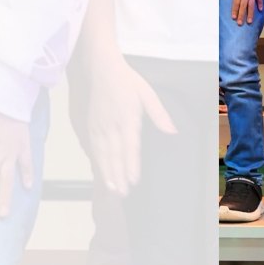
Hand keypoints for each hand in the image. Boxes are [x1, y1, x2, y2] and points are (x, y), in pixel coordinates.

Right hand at [69, 55, 176, 195]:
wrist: (102, 70)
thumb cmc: (128, 82)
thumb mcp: (148, 94)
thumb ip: (159, 115)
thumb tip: (172, 131)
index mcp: (127, 118)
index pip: (130, 147)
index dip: (131, 165)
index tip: (134, 180)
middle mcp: (111, 125)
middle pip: (114, 156)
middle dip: (118, 176)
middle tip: (123, 194)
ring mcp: (99, 127)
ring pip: (102, 155)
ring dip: (107, 174)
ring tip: (112, 190)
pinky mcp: (91, 127)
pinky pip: (94, 149)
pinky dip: (98, 163)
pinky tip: (101, 174)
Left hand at [221, 0, 263, 25]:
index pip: (236, 3)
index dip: (234, 11)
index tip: (233, 18)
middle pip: (243, 7)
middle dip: (241, 15)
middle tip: (240, 23)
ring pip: (251, 5)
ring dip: (250, 14)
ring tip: (249, 21)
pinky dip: (260, 4)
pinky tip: (260, 10)